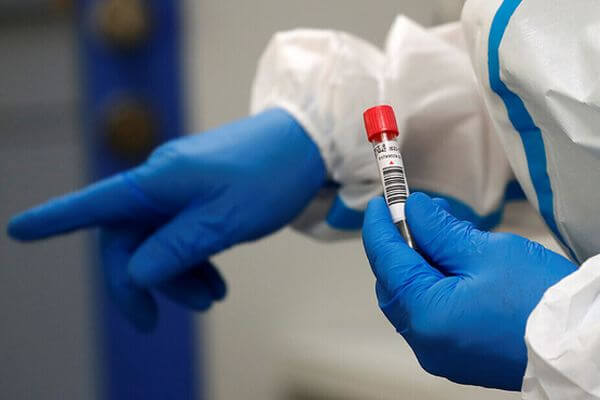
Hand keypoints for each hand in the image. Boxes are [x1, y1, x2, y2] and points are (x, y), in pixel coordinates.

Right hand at [8, 108, 325, 330]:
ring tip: (212, 298)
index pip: (98, 204)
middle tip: (154, 321)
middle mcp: (162, 181)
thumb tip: (136, 272)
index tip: (20, 230)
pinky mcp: (200, 193)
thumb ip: (177, 248)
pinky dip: (192, 260)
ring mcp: (181, 186)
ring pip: (157, 239)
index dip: (57, 219)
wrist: (307, 146)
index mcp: (160, 180)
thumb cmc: (270, 175)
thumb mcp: (225, 221)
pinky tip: (215, 282)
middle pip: (127, 237)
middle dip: (140, 280)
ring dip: (176, 275)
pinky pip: (181, 232)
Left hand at [361, 193, 575, 389]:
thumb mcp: (485, 252)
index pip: (387, 260)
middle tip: (422, 215)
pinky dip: (433, 286)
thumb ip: (440, 231)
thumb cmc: (540, 301)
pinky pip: (430, 313)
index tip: (380, 204)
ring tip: (446, 235)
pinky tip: (454, 265)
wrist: (578, 346)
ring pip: (411, 297)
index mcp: (425, 314)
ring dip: (419, 264)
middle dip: (402, 244)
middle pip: (395, 281)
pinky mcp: (456, 354)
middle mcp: (424, 340)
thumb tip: (415, 211)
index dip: (380, 226)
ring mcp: (439, 351)